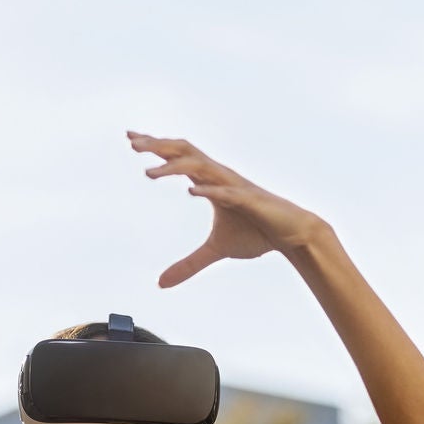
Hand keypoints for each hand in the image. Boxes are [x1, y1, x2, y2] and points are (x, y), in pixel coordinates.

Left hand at [128, 132, 331, 287]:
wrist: (292, 235)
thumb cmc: (256, 234)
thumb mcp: (215, 251)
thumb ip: (188, 265)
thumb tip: (160, 284)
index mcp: (210, 181)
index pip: (178, 157)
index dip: (156, 147)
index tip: (131, 139)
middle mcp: (220, 176)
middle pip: (184, 151)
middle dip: (158, 145)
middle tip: (131, 142)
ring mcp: (234, 185)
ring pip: (200, 166)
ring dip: (174, 166)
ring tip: (149, 173)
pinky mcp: (249, 199)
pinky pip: (226, 192)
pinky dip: (209, 190)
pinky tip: (191, 190)